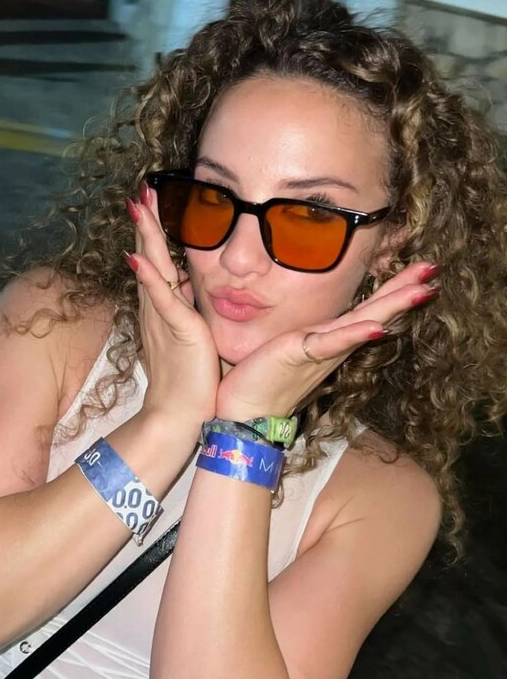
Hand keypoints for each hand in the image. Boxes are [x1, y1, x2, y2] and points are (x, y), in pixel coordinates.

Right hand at [125, 185, 219, 428]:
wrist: (178, 415)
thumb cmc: (187, 381)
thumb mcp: (188, 335)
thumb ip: (184, 309)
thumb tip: (185, 284)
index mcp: (163, 307)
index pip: (156, 261)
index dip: (153, 231)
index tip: (152, 202)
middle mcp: (158, 307)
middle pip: (150, 255)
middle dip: (146, 222)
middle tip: (141, 191)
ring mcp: (164, 317)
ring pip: (153, 268)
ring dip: (146, 236)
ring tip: (139, 206)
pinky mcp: (176, 330)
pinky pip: (161, 298)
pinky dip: (149, 277)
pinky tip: (140, 256)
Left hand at [215, 262, 440, 420]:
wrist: (245, 411)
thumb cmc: (262, 376)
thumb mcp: (292, 345)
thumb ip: (311, 332)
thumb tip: (318, 317)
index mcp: (332, 339)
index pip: (370, 308)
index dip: (395, 288)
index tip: (421, 268)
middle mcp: (334, 344)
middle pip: (376, 311)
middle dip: (404, 289)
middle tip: (433, 267)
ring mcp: (322, 350)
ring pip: (364, 322)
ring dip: (392, 305)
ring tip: (421, 290)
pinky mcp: (302, 354)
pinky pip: (332, 343)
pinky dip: (354, 334)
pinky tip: (377, 327)